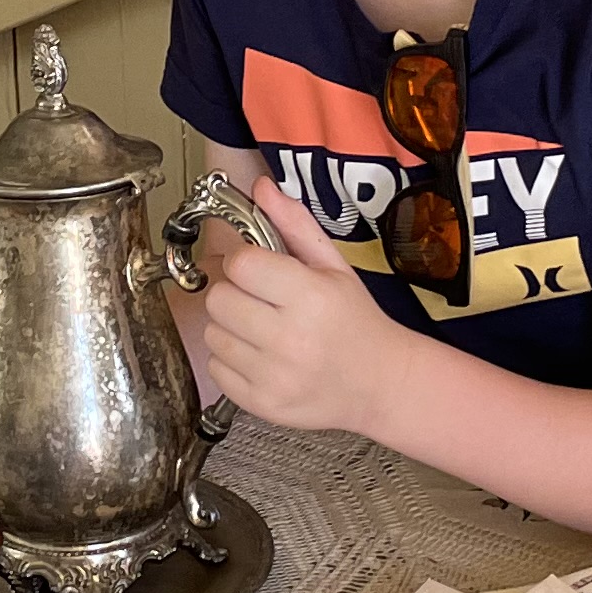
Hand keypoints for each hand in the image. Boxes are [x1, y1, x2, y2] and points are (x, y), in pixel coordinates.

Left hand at [191, 175, 405, 439]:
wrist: (379, 383)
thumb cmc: (355, 321)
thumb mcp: (334, 266)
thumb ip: (294, 224)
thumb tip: (260, 187)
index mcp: (310, 297)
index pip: (241, 264)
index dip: (245, 263)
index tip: (259, 270)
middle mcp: (291, 338)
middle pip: (219, 299)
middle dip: (234, 294)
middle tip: (259, 301)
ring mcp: (274, 376)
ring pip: (213, 334)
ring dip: (230, 327)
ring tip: (262, 330)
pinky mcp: (262, 405)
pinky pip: (216, 369)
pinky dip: (231, 360)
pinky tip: (260, 356)